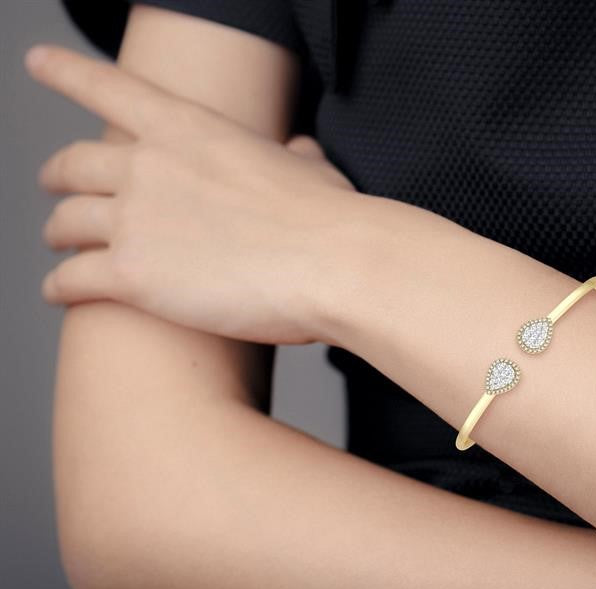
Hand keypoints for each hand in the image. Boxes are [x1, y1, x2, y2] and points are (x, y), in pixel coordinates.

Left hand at [27, 45, 355, 343]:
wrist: (330, 264)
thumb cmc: (327, 219)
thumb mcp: (310, 169)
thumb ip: (290, 156)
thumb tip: (299, 151)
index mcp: (187, 128)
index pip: (108, 87)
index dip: (65, 71)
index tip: (37, 61)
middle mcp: (147, 166)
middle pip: (73, 166)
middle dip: (57, 176)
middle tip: (54, 187)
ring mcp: (134, 221)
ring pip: (64, 224)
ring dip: (57, 235)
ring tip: (59, 246)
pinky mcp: (131, 277)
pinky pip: (71, 280)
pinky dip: (58, 287)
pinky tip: (55, 292)